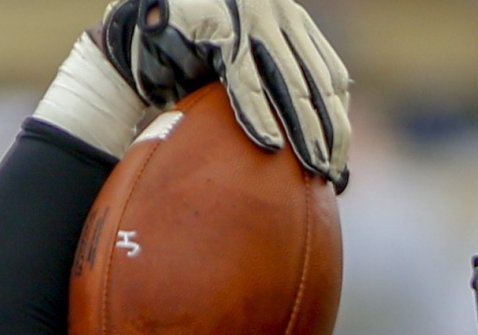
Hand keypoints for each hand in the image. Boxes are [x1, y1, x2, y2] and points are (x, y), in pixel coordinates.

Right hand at [98, 0, 351, 184]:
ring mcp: (250, 17)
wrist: (135, 35)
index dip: (339, 119)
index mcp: (291, 22)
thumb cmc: (188, 63)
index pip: (330, 75)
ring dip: (304, 130)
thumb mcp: (241, 73)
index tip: (342, 162)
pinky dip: (258, 115)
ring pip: (288, 82)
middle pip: (316, 82)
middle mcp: (277, 13)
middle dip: (329, 133)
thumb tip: (312, 150)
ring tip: (314, 168)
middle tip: (332, 176)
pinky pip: (245, 80)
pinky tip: (270, 146)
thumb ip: (273, 94)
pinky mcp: (221, 26)